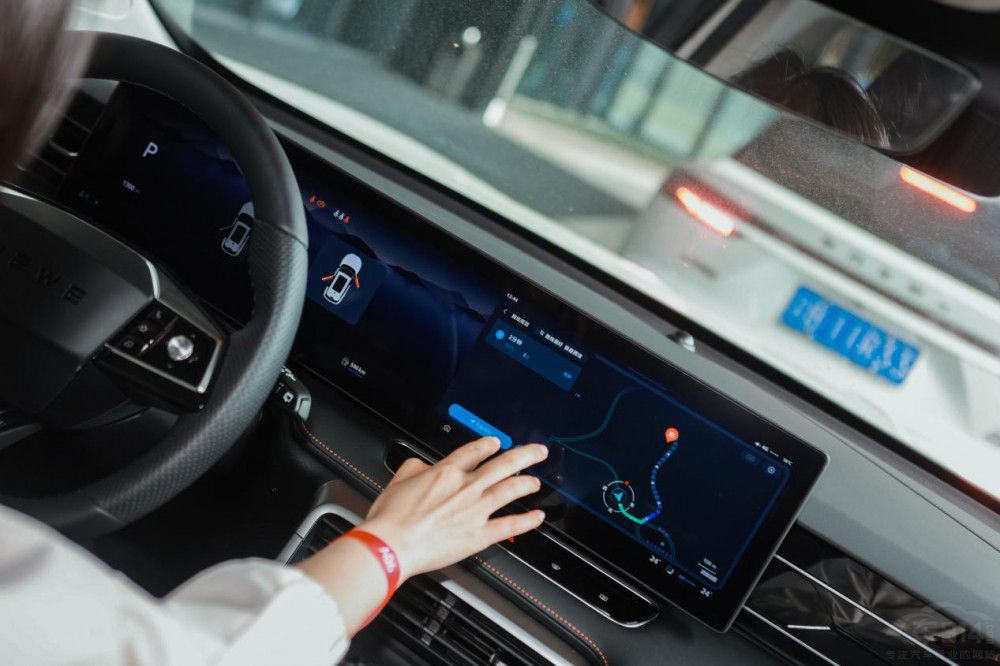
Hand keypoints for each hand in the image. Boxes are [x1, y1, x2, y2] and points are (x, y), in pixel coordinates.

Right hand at [358, 437, 547, 579]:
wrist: (391, 546)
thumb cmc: (392, 519)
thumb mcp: (398, 480)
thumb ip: (415, 468)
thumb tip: (423, 466)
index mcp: (446, 472)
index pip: (475, 451)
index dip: (489, 444)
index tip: (497, 442)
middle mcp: (466, 487)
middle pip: (504, 463)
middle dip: (525, 455)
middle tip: (537, 452)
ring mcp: (476, 510)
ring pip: (511, 489)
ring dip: (528, 483)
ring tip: (536, 482)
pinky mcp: (479, 535)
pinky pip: (510, 525)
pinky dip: (527, 521)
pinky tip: (537, 517)